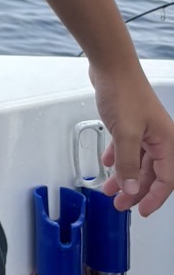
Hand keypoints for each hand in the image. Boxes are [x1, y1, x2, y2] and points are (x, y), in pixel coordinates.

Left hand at [89, 63, 173, 215]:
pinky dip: (117, 158)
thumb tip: (132, 188)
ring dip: (124, 176)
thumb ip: (128, 163)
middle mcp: (159, 137)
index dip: (154, 198)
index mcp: (166, 142)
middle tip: (120, 204)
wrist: (111, 64)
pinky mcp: (130, 122)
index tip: (141, 211)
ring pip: (137, 161)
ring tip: (109, 190)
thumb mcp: (125, 133)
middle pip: (151, 173)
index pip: (167, 179)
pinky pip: (127, 147)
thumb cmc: (123, 91)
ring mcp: (144, 129)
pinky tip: (107, 164)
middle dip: (135, 190)